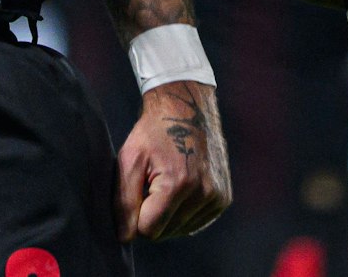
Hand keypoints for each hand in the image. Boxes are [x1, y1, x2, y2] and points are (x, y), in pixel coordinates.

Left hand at [116, 81, 230, 240]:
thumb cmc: (152, 132)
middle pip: (165, 232)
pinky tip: (179, 188)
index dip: (135, 215)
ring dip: (167, 215)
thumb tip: (124, 238)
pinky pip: (194, 224)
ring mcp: (217, 197)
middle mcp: (203, 193)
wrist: (186, 108)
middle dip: (151, 215)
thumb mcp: (129, 159)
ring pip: (179, 230)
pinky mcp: (224, 199)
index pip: (149, 230)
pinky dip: (182, 213)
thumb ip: (124, 201)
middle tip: (150, 183)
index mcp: (178, 184)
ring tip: (165, 183)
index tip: (136, 192)